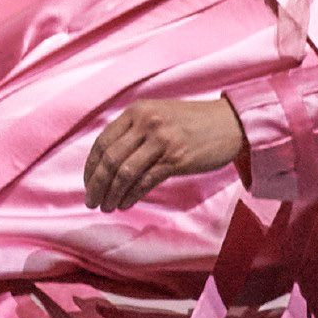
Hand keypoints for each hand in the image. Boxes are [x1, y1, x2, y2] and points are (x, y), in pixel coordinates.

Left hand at [83, 96, 246, 210]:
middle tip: (92, 201)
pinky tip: (126, 204)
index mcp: (137, 110)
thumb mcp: (158, 115)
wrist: (230, 123)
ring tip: (108, 206)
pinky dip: (131, 196)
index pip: (102, 142)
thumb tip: (107, 161)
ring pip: (124, 173)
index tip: (87, 184)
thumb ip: (134, 130)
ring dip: (111, 195)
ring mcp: (161, 140)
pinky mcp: (175, 158)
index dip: (90, 167)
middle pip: (110, 160)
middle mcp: (146, 122)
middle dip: (96, 185)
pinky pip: (144, 182)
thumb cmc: (192, 122)